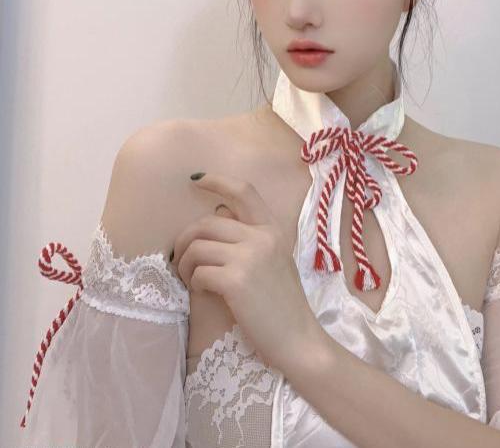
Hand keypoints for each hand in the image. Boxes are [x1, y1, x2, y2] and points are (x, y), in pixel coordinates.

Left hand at [171, 172, 324, 374]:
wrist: (298, 340)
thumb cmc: (283, 304)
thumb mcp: (275, 260)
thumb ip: (252, 239)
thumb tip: (217, 216)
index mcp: (273, 230)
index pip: (243, 192)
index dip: (217, 181)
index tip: (196, 179)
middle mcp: (262, 237)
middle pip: (207, 222)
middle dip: (185, 238)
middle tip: (181, 258)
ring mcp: (250, 257)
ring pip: (197, 246)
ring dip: (185, 263)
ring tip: (190, 278)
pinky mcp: (236, 280)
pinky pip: (199, 271)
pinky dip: (194, 281)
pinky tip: (202, 291)